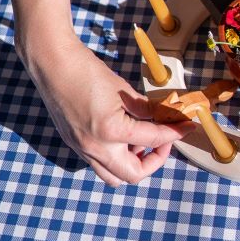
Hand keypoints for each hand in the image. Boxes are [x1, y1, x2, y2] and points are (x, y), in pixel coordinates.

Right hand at [22, 32, 195, 186]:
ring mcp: (82, 149)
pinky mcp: (74, 144)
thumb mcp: (123, 90)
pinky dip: (116, 156)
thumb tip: (165, 117)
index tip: (186, 127)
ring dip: (132, 164)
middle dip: (154, 160)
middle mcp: (95, 148)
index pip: (153, 139)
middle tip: (164, 141)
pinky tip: (122, 135)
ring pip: (113, 175)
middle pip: (133, 174)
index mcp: (111, 132)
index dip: (174, 132)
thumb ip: (146, 109)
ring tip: (142, 140)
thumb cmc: (87, 71)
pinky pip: (99, 163)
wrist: (53, 65)